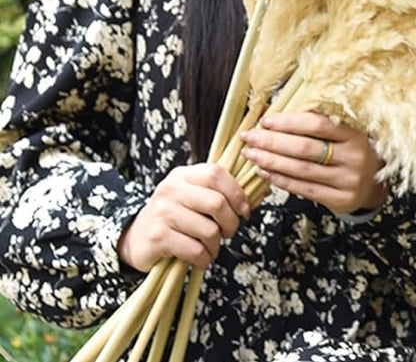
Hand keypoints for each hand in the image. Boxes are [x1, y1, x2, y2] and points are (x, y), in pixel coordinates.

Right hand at [117, 162, 249, 272]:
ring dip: (217, 245)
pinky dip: (205, 258)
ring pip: (208, 230)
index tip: (244, 211)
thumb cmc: (174, 217)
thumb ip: (222, 193)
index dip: (237, 193)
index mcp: (184, 175)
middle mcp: (171, 190)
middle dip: (231, 223)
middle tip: (229, 233)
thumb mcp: (193, 197)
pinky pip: (194, 249)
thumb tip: (262, 193)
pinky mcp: (158, 237)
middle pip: (216, 203)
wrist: (135, 238)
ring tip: (213, 248)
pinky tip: (203, 259)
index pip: (217, 173)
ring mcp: (163, 213)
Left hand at [239, 110, 387, 216]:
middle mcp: (353, 157)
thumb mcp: (348, 134)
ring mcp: (346, 180)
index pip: (318, 125)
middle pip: (305, 148)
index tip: (267, 120)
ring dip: (271, 161)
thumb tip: (283, 115)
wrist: (373, 185)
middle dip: (273, 141)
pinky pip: (303, 189)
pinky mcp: (339, 199)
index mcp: (355, 134)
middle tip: (250, 137)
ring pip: (301, 169)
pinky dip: (281, 180)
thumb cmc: (353, 153)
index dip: (289, 122)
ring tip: (252, 154)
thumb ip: (323, 125)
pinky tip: (265, 173)